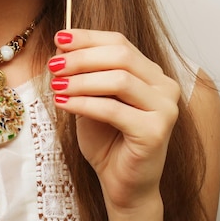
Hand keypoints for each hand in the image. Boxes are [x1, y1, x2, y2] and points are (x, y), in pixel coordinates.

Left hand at [47, 29, 180, 213]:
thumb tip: (61, 43)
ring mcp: (165, 108)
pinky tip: (63, 103)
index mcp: (150, 72)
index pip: (120, 42)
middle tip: (54, 64)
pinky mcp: (156, 131)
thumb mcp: (89, 96)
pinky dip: (84, 103)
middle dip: (82, 57)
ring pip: (119, 80)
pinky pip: (113, 109)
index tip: (58, 37)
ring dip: (81, 80)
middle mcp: (164, 86)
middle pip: (121, 56)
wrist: (120, 183)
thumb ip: (82, 71)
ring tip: (56, 85)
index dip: (88, 37)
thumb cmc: (106, 138)